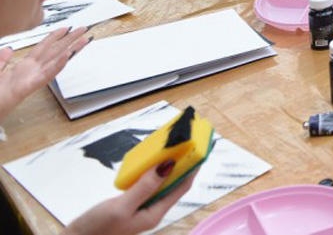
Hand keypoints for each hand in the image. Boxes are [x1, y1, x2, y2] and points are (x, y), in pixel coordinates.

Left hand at [0, 26, 90, 119]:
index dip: (54, 37)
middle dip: (69, 40)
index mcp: (22, 67)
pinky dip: (57, 66)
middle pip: (53, 52)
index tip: (66, 29)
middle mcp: (30, 71)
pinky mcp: (28, 88)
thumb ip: (2, 60)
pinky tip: (67, 57)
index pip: (42, 48)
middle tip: (83, 30)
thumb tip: (8, 49)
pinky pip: (45, 75)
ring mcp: (31, 79)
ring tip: (84, 41)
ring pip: (54, 62)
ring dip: (71, 50)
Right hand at [63, 160, 196, 234]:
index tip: (199, 149)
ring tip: (170, 148)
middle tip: (185, 143)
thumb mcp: (121, 206)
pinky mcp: (129, 206)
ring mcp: (140, 209)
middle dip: (181, 164)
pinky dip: (149, 172)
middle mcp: (151, 211)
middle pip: (173, 184)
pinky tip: (146, 163)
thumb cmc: (96, 229)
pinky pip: (146, 186)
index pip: (181, 187)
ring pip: (159, 184)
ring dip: (165, 167)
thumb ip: (144, 186)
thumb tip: (168, 166)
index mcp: (154, 213)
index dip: (192, 167)